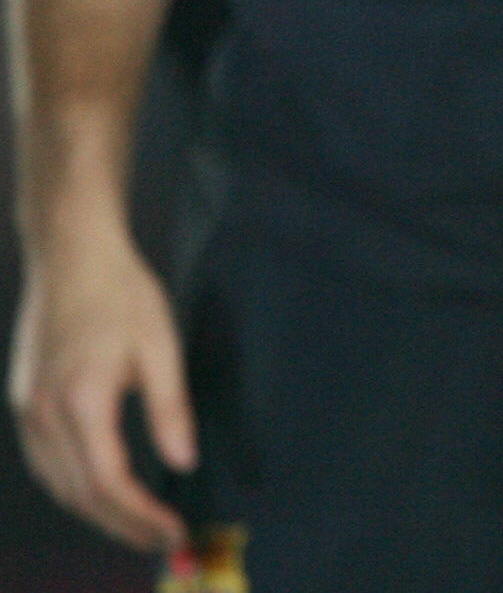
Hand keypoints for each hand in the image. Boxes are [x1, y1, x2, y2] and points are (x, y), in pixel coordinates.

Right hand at [10, 222, 193, 551]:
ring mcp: (27, 411)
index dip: (140, 515)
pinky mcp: (24, 403)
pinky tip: (100, 493)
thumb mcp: (161, 344)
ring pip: (58, 485)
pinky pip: (46, 464)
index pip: (108, 481)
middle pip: (79, 494)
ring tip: (137, 526)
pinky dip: (74, 488)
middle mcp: (44, 414)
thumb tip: (184, 461)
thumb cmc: (121, 293)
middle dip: (122, 525)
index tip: (173, 531)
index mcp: (81, 401)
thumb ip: (170, 407)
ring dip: (97, 513)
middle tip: (162, 540)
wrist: (70, 256)